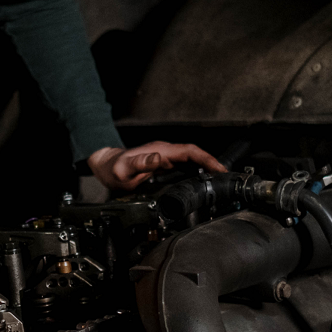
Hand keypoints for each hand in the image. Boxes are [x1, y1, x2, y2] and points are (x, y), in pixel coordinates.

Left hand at [87, 141, 227, 191]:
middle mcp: (165, 152)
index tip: (219, 168)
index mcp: (160, 151)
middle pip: (195, 155)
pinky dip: (196, 171)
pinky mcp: (164, 164)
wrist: (106, 166)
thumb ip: (140, 164)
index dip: (206, 159)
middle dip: (212, 163)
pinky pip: (185, 166)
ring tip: (219, 179)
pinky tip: (202, 180)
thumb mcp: (124, 170)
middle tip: (225, 177)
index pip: (190, 151)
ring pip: (192, 160)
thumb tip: (159, 158)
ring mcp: (165, 158)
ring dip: (206, 167)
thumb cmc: (113, 169)